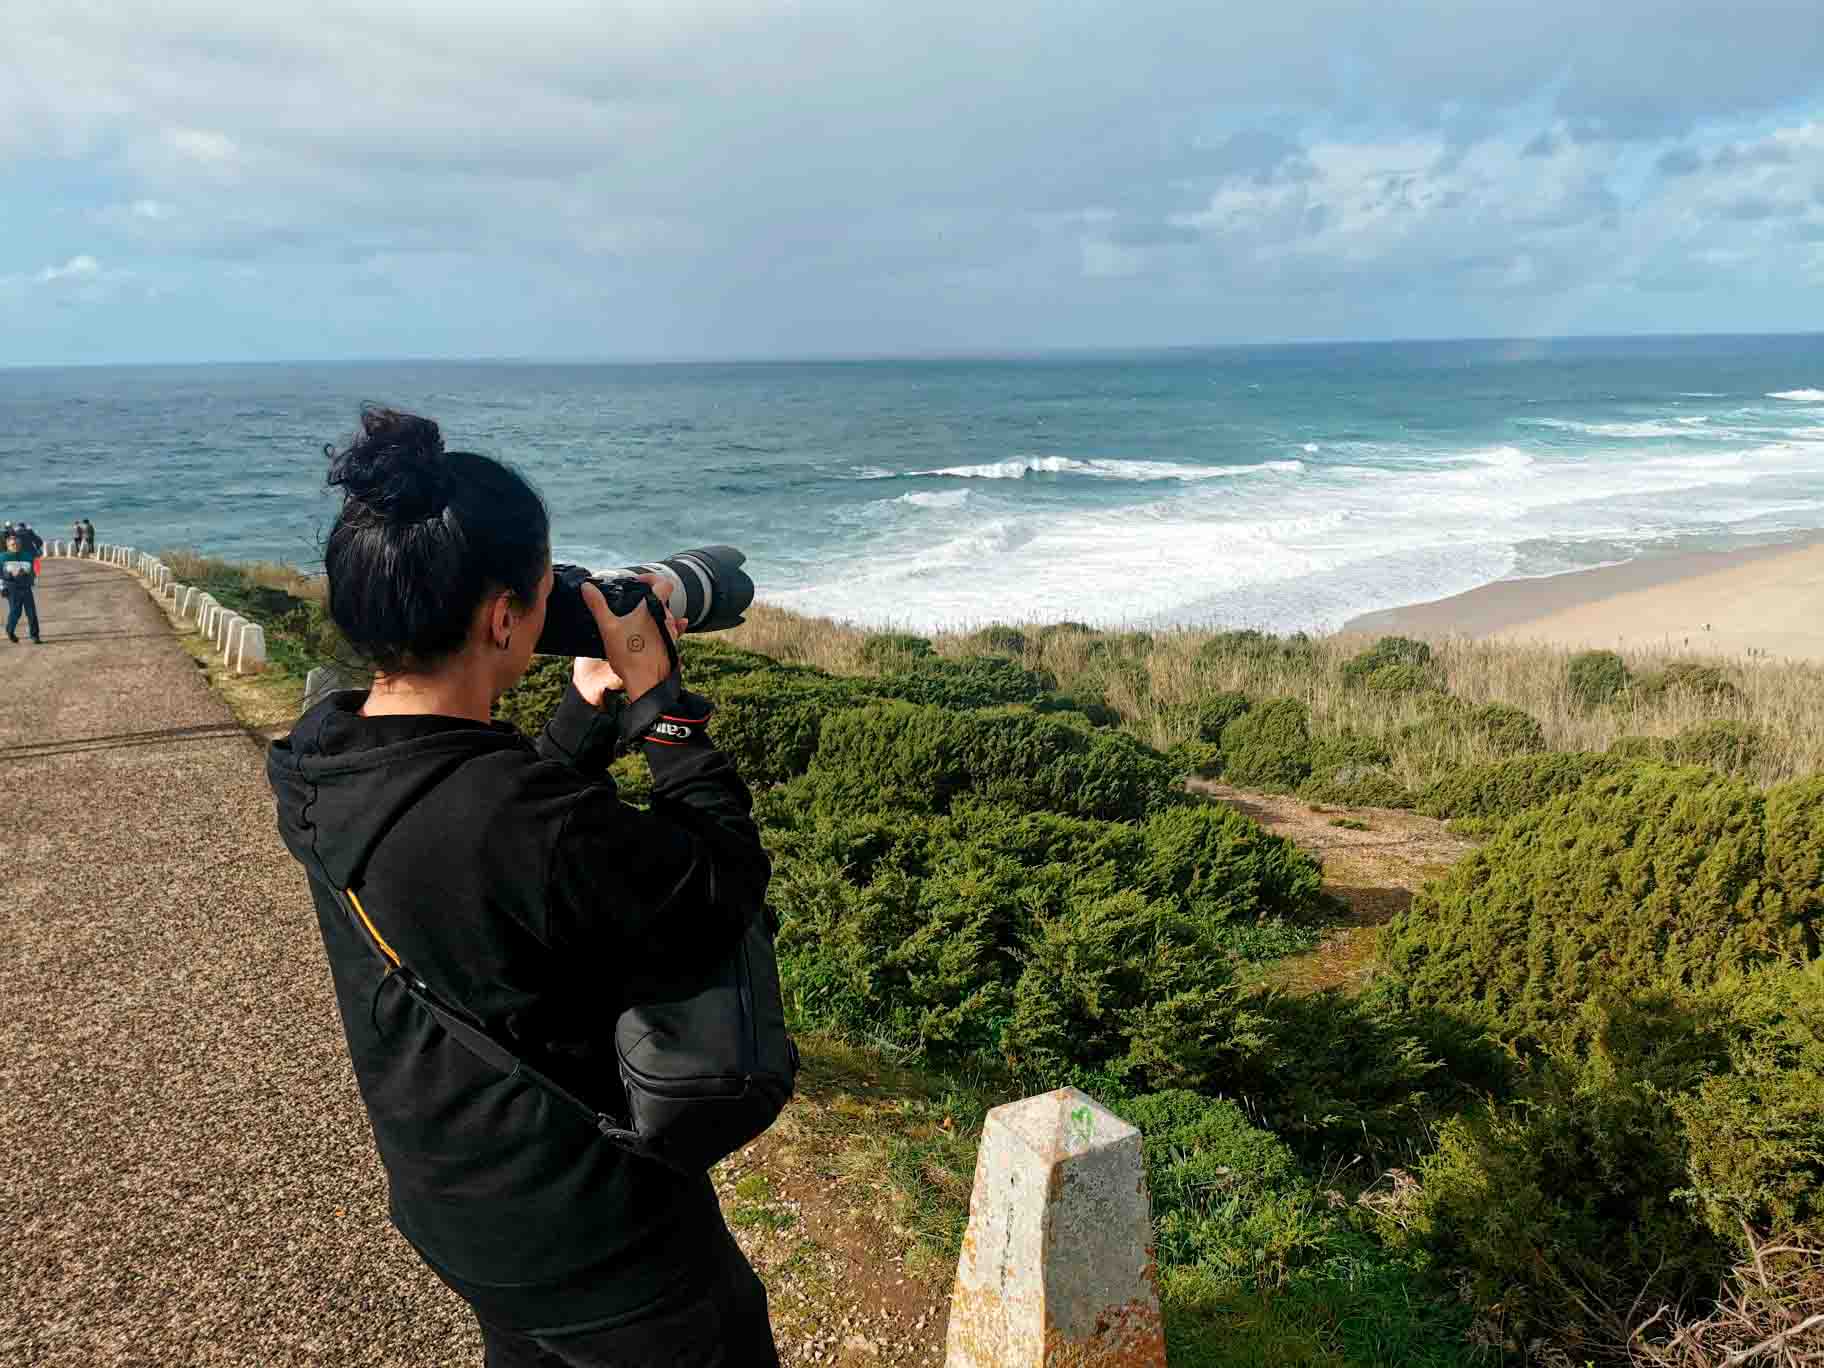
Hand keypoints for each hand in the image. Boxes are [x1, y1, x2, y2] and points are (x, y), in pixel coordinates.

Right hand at [571, 575, 687, 706]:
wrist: (645, 683)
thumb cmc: (628, 655)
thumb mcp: (608, 627)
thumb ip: (597, 605)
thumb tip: (586, 586)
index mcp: (654, 608)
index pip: (663, 582)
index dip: (651, 578)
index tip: (637, 581)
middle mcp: (667, 619)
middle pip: (662, 600)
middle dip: (647, 598)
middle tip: (631, 601)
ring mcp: (672, 634)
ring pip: (665, 616)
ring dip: (652, 614)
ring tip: (634, 619)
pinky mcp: (671, 647)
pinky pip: (668, 631)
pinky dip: (659, 628)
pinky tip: (649, 632)